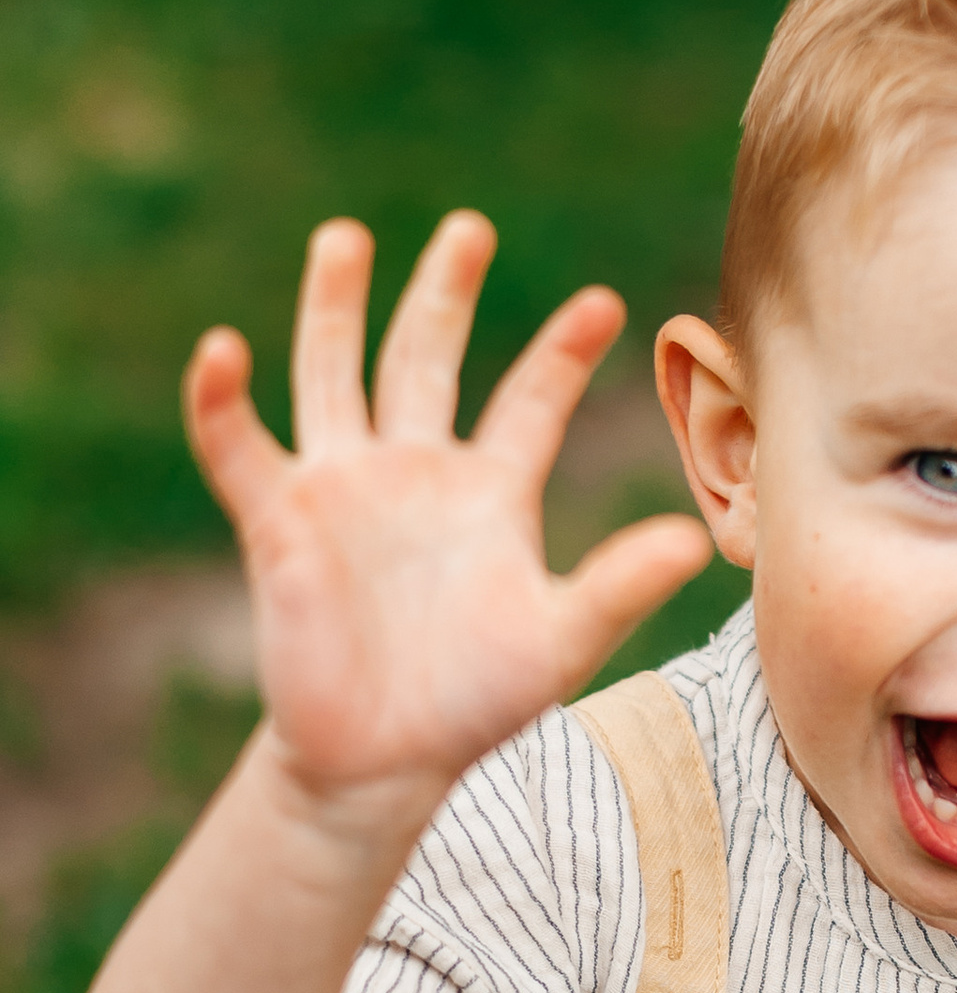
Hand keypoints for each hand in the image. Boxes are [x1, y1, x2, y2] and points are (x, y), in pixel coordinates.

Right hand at [184, 212, 709, 835]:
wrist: (384, 764)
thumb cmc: (476, 705)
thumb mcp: (562, 640)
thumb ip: (621, 584)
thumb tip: (697, 539)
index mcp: (491, 492)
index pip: (531, 400)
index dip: (563, 353)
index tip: (604, 305)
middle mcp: (416, 472)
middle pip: (426, 358)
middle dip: (444, 293)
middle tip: (469, 229)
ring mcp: (343, 489)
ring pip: (334, 374)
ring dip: (335, 307)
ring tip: (345, 236)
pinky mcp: (277, 521)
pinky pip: (239, 446)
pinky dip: (222, 399)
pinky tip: (223, 348)